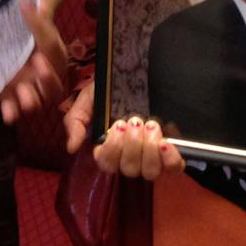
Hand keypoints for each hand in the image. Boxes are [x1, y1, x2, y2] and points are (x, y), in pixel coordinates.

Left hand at [0, 2, 66, 123]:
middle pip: (52, 87)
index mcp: (55, 58)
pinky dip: (11, 111)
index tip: (39, 57)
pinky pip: (14, 107)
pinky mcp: (13, 95)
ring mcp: (30, 89)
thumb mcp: (38, 26)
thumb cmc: (34, 35)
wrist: (21, 43)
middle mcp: (45, 78)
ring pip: (36, 101)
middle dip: (45, 82)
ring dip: (30, 100)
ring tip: (22, 93)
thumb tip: (40, 2)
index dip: (49, 60)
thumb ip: (38, 18)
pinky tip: (7, 113)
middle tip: (35, 73)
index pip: (54, 57)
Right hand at [64, 81, 183, 179]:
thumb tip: (71, 148)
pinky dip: (171, 160)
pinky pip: (174, 168)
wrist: (137, 73)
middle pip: (129, 169)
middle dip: (132, 145)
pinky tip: (167, 143)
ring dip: (150, 151)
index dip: (113, 149)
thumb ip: (76, 121)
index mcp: (109, 148)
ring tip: (152, 125)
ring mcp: (152, 157)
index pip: (107, 164)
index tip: (118, 125)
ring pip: (150, 172)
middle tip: (136, 120)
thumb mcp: (89, 99)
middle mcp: (130, 157)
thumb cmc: (111, 88)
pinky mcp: (171, 153)